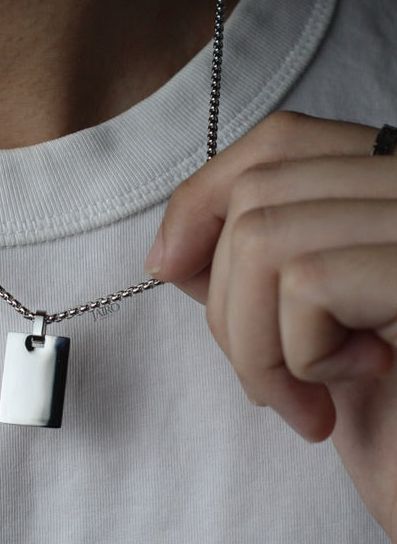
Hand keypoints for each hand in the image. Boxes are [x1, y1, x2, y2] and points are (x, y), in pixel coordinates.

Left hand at [145, 111, 396, 543]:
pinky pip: (306, 282)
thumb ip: (258, 273)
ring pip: (263, 236)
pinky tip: (351, 391)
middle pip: (258, 190)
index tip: (169, 267)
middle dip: (224, 299)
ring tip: (301, 405)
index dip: (204, 196)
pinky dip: (297, 355)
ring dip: (253, 342)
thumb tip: (174, 247)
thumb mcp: (314, 333)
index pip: (282, 139)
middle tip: (264, 383)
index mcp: (392, 191)